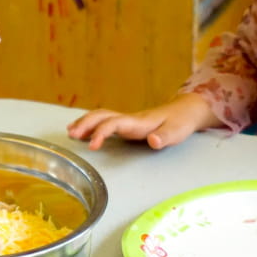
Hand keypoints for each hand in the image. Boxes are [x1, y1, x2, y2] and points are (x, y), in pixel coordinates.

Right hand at [67, 93, 220, 150]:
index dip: (101, 133)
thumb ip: (164, 137)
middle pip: (102, 115)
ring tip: (70, 132)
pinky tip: (83, 131)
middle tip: (71, 135)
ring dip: (85, 122)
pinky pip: (105, 121)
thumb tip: (152, 141)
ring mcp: (127, 120)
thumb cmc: (180, 122)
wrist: (185, 110)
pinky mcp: (127, 123)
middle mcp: (129, 118)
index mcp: (138, 122)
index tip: (92, 146)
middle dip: (85, 124)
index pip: (114, 123)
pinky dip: (91, 124)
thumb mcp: (177, 132)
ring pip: (101, 116)